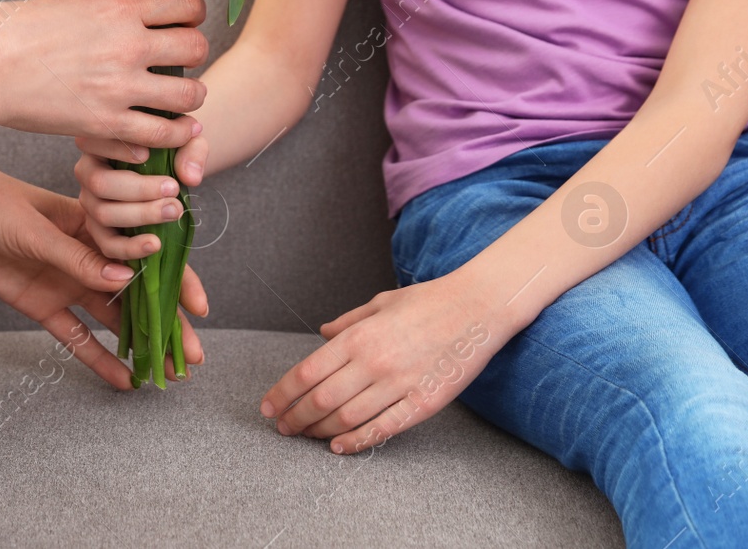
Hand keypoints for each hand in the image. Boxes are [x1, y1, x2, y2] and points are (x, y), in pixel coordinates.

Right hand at [0, 0, 208, 148]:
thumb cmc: (14, 31)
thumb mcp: (72, 4)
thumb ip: (110, 11)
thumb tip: (135, 15)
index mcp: (118, 6)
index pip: (187, 3)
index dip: (192, 13)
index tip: (184, 21)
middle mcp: (127, 44)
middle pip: (196, 47)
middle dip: (193, 53)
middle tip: (180, 62)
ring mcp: (120, 86)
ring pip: (191, 94)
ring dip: (190, 96)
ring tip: (178, 99)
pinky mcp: (107, 124)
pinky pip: (163, 134)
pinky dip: (172, 134)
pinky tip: (167, 131)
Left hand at [0, 174, 208, 389]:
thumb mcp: (37, 228)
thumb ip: (78, 258)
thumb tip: (124, 281)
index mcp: (95, 224)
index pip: (147, 254)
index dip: (176, 281)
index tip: (199, 308)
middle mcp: (88, 255)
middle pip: (137, 293)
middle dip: (168, 323)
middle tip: (193, 356)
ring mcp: (66, 281)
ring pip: (112, 319)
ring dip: (141, 344)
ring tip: (168, 373)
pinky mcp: (41, 305)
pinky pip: (76, 336)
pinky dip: (98, 358)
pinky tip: (123, 380)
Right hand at [73, 132, 209, 259]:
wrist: (172, 172)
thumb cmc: (173, 149)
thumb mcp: (186, 141)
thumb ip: (191, 150)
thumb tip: (190, 177)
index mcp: (100, 141)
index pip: (95, 141)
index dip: (116, 149)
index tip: (147, 154)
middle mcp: (88, 172)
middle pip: (99, 183)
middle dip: (139, 189)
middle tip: (173, 188)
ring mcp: (91, 202)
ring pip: (103, 213)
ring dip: (141, 215)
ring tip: (174, 211)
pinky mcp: (100, 229)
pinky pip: (108, 243)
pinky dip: (130, 247)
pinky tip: (155, 244)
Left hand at [259, 273, 507, 453]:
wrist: (478, 306)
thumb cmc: (427, 302)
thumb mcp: (379, 303)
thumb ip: (348, 323)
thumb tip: (322, 333)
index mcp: (358, 337)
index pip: (306, 373)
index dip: (282, 395)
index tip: (269, 407)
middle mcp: (373, 362)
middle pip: (320, 400)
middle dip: (295, 418)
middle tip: (283, 428)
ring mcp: (399, 384)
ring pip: (347, 418)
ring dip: (319, 431)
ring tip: (306, 436)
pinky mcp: (424, 403)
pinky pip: (383, 429)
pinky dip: (356, 441)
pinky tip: (339, 446)